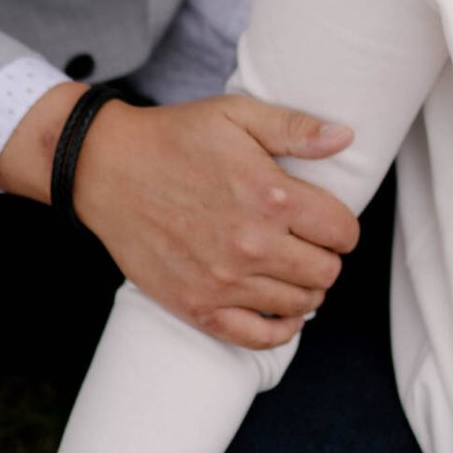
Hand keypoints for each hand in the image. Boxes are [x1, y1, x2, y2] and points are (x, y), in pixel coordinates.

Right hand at [0, 86, 358, 346]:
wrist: (106, 169)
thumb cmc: (175, 137)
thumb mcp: (236, 114)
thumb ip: (295, 128)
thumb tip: (346, 137)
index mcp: (270, 195)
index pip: (342, 231)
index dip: (342, 227)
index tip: (327, 222)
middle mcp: (251, 244)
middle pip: (326, 273)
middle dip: (325, 258)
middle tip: (308, 245)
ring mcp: (223, 281)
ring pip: (300, 305)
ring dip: (305, 290)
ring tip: (291, 270)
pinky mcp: (196, 306)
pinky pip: (258, 338)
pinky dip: (280, 330)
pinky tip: (281, 312)